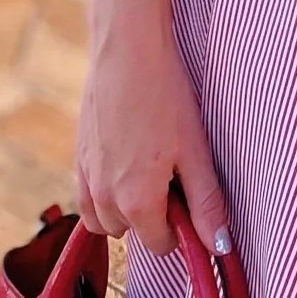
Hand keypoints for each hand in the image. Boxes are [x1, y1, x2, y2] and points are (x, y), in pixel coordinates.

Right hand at [76, 10, 228, 255]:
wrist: (127, 50)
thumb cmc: (166, 97)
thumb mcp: (195, 151)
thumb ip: (206, 203)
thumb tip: (218, 247)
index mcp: (136, 203)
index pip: (161, 245)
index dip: (181, 227)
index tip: (191, 194)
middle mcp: (104, 199)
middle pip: (134, 232)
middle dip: (154, 215)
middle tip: (172, 171)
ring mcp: (86, 178)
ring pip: (106, 220)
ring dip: (127, 208)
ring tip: (149, 166)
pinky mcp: (78, 157)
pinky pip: (87, 199)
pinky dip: (105, 194)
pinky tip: (126, 160)